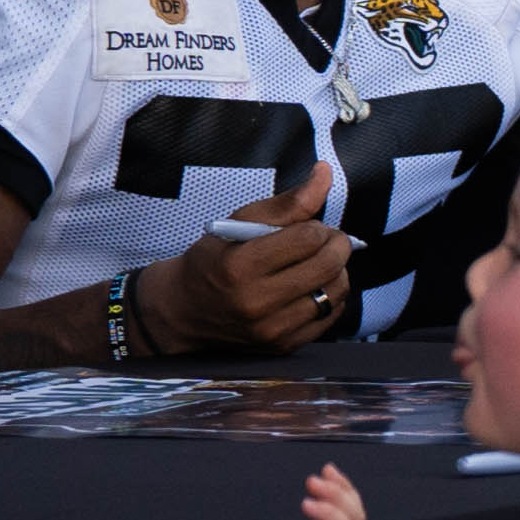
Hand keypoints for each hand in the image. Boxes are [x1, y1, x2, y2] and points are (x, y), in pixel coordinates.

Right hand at [149, 163, 350, 355]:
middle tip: (325, 240)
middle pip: (327, 265)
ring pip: (335, 291)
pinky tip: (313, 286)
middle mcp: (255, 302)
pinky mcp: (282, 346)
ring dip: (337, 271)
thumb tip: (325, 172)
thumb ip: (288, 201)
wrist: (183, 309)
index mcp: (240, 267)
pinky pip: (330, 316)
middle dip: (336, 244)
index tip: (311, 227)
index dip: (318, 227)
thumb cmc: (213, 260)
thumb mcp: (240, 224)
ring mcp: (270, 329)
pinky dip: (330, 296)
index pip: (308, 238)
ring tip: (318, 263)